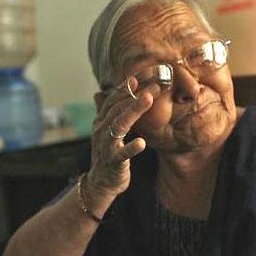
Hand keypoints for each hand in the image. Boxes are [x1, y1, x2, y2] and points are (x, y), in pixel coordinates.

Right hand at [87, 78, 159, 198]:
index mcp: (102, 120)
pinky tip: (142, 142)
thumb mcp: (108, 130)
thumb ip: (108, 112)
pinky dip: (131, 147)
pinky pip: (121, 153)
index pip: (114, 98)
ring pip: (119, 124)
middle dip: (136, 93)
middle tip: (156, 83)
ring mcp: (106, 145)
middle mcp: (101, 129)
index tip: (145, 73)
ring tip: (148, 99)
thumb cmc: (109, 153)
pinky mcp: (112, 161)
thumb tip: (99, 93)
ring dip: (133, 110)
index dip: (128, 85)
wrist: (101, 182)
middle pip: (118, 107)